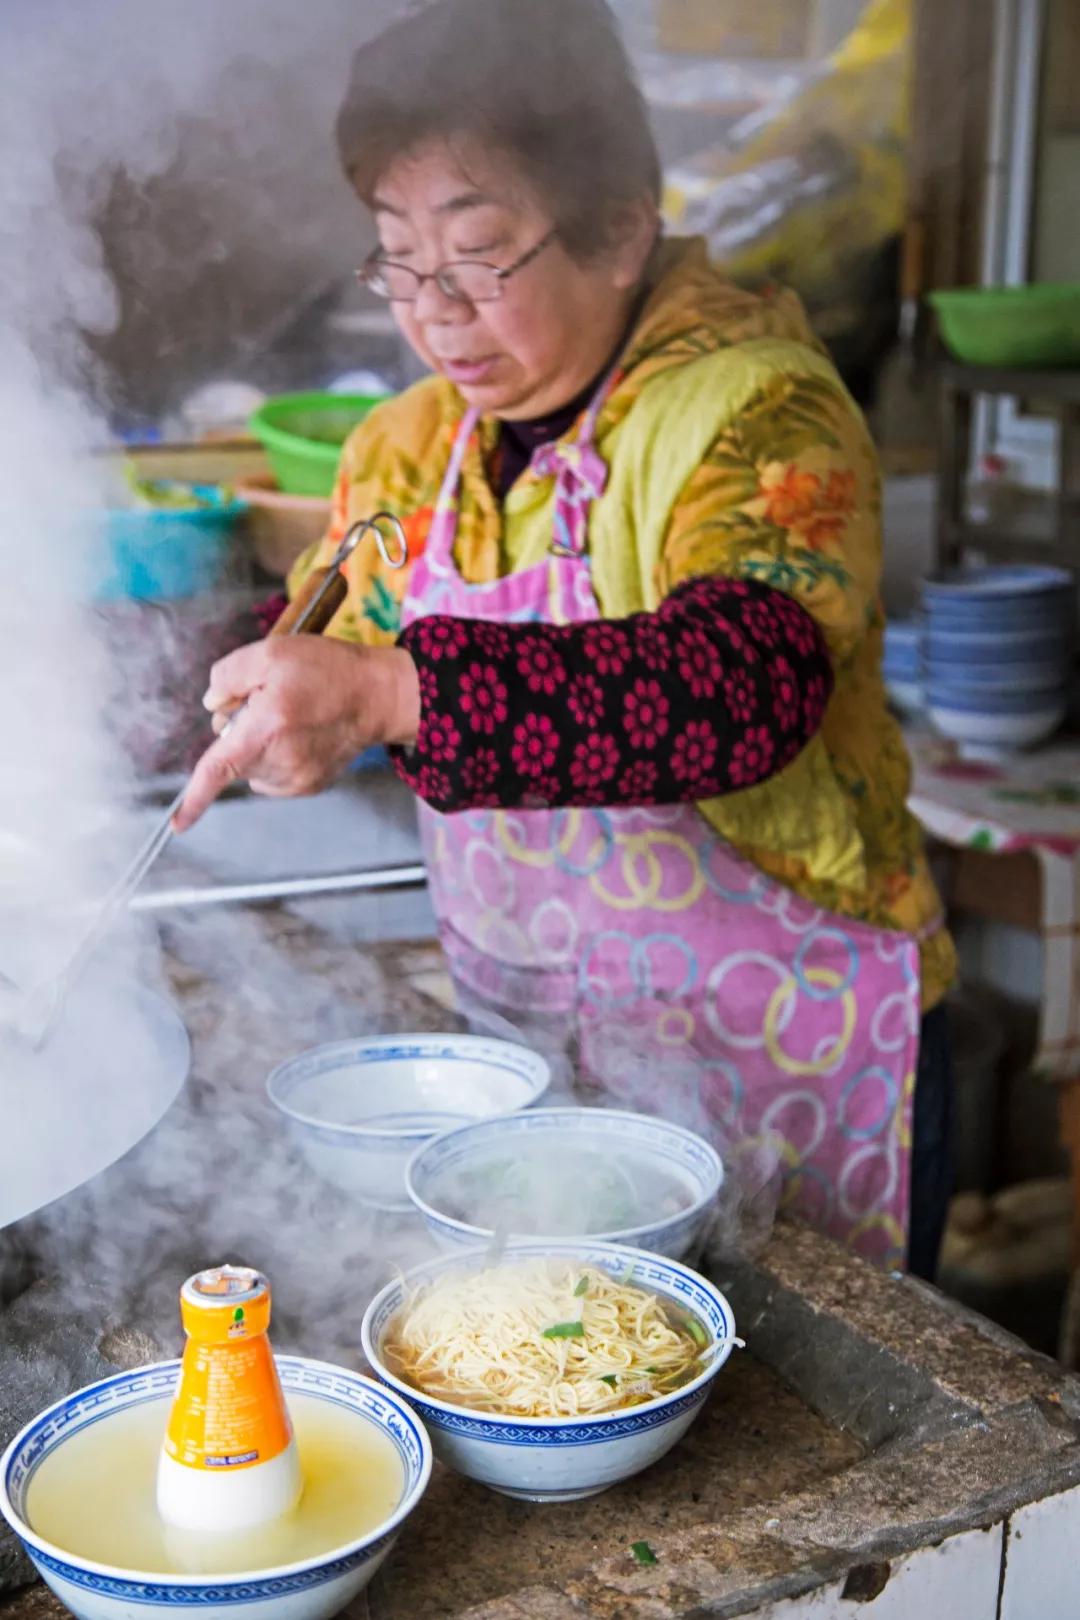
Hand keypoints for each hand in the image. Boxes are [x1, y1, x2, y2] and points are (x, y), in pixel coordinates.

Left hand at [172, 637, 419, 832]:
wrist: (378, 695)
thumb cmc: (328, 670)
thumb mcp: (272, 651)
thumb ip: (229, 674)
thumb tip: (212, 704)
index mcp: (266, 728)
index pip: (217, 770)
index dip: (193, 800)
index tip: (176, 825)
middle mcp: (280, 761)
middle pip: (231, 756)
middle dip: (236, 729)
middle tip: (267, 700)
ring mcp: (296, 778)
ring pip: (250, 766)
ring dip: (256, 743)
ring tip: (289, 716)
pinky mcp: (307, 785)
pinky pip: (271, 775)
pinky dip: (274, 755)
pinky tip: (299, 734)